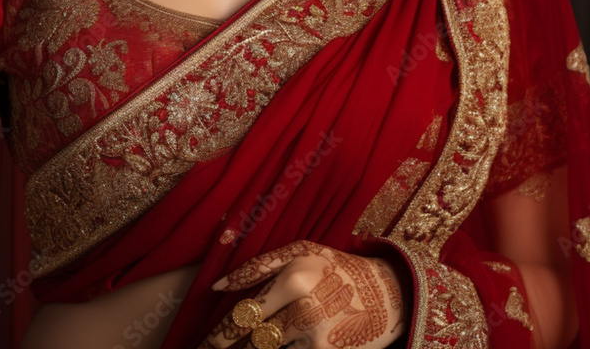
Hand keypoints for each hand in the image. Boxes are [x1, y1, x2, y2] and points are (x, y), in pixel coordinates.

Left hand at [196, 239, 406, 348]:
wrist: (388, 294)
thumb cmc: (337, 267)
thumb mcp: (301, 251)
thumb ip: (258, 266)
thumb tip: (219, 286)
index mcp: (293, 278)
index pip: (245, 313)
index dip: (219, 334)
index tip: (202, 344)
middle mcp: (303, 310)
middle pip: (253, 340)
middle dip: (226, 348)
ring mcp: (316, 338)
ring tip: (241, 348)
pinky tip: (280, 344)